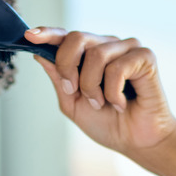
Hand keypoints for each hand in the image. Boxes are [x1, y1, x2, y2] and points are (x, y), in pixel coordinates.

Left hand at [26, 27, 175, 153]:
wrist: (136, 142)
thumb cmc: (107, 122)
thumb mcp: (72, 102)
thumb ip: (58, 78)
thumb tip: (40, 54)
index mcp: (89, 54)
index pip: (65, 36)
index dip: (48, 33)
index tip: (30, 35)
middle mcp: (108, 45)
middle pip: (77, 37)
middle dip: (67, 66)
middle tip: (72, 91)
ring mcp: (128, 49)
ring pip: (96, 54)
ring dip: (92, 86)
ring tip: (102, 103)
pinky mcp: (145, 57)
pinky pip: (117, 67)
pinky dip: (113, 92)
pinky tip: (121, 103)